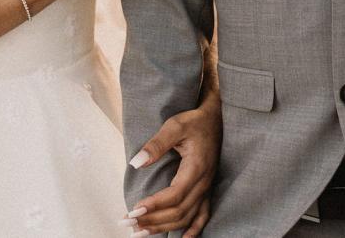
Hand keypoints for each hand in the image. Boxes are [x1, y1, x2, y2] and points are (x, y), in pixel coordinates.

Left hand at [125, 92, 220, 235]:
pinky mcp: (207, 189)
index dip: (154, 205)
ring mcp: (206, 188)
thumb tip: (136, 163)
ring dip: (164, 227)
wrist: (216, 118)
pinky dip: (192, 230)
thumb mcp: (175, 126)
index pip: (174, 195)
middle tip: (129, 224)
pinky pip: (202, 216)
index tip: (134, 210)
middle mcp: (203, 183)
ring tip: (141, 232)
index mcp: (196, 168)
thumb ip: (156, 144)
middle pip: (179, 211)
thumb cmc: (194, 121)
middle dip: (153, 220)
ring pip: (187, 217)